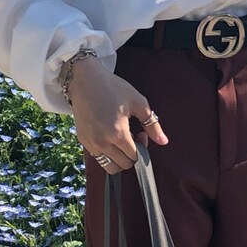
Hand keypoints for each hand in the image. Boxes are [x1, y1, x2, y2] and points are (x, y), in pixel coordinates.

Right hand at [68, 57, 167, 172]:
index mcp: (118, 134)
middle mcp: (102, 143)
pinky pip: (99, 158)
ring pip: (110, 167)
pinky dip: (108, 154)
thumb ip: (152, 124)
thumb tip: (163, 142)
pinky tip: (110, 136)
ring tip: (120, 140)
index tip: (142, 134)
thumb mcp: (137, 102)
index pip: (135, 157)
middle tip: (133, 136)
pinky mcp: (83, 141)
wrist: (84, 80)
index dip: (142, 148)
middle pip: (124, 165)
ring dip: (119, 158)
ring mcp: (91, 143)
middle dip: (132, 154)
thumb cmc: (112, 87)